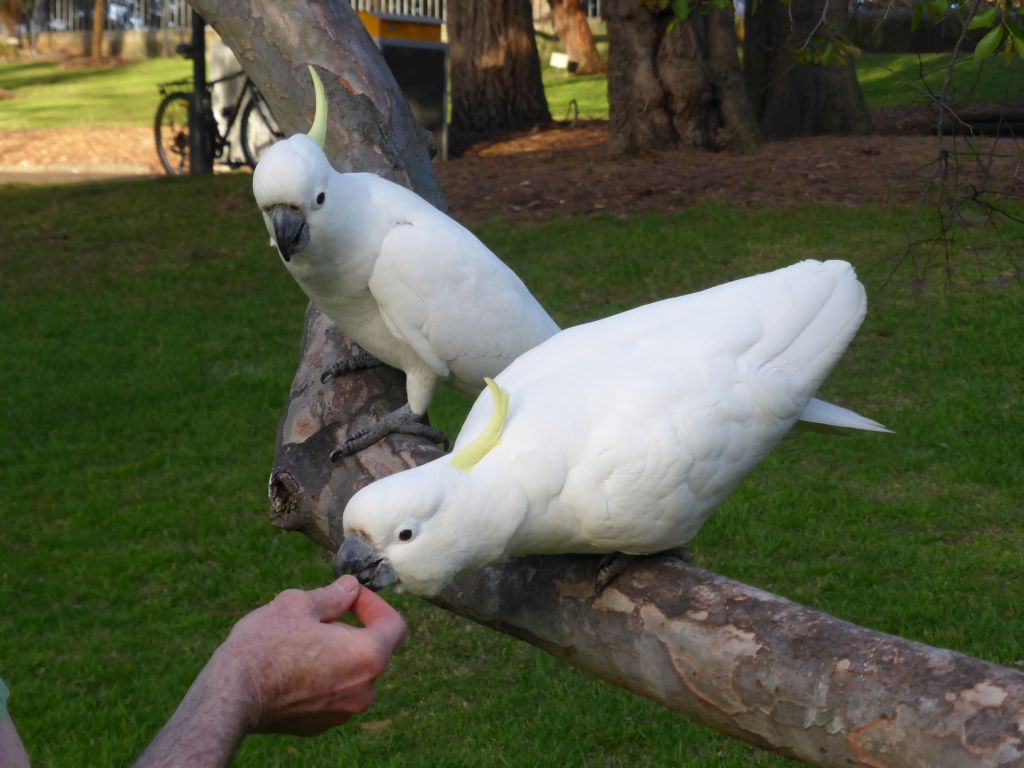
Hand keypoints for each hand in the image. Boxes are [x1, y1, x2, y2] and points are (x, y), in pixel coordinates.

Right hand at [216, 575, 405, 735]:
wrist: (230, 697)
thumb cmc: (265, 646)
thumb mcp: (299, 604)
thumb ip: (335, 595)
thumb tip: (351, 587)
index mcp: (368, 656)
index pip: (394, 624)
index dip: (374, 604)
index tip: (351, 595)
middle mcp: (364, 690)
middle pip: (371, 649)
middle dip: (350, 627)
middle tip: (317, 615)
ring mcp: (342, 712)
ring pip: (351, 673)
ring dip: (335, 653)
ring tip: (299, 641)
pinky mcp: (319, 726)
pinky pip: (331, 693)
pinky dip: (321, 677)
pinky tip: (291, 667)